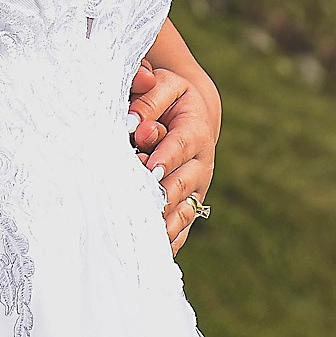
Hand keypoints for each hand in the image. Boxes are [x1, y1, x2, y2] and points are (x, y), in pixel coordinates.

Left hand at [128, 62, 216, 253]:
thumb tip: (134, 122)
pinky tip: (153, 251)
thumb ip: (149, 98)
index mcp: (195, 129)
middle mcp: (201, 163)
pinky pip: (183, 228)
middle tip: (142, 204)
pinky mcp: (190, 204)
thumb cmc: (170, 97)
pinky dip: (170, 240)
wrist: (193, 113)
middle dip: (162, 194)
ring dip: (166, 223)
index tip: (151, 170)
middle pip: (184, 183)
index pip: (182, 145)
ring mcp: (197, 187)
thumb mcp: (164, 85)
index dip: (167, 157)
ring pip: (184, 211)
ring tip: (145, 234)